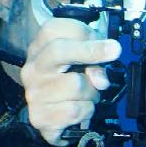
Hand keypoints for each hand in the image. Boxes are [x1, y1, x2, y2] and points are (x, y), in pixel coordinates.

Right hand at [20, 20, 120, 145]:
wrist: (55, 114)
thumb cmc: (71, 80)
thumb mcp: (84, 60)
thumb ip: (94, 60)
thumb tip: (100, 80)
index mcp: (40, 47)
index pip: (55, 29)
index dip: (85, 35)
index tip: (110, 45)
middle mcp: (33, 68)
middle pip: (59, 51)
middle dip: (90, 52)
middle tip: (113, 52)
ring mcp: (33, 93)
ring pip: (76, 85)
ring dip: (92, 93)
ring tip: (86, 95)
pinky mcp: (39, 117)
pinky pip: (75, 111)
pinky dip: (86, 112)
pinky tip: (79, 109)